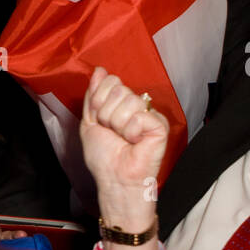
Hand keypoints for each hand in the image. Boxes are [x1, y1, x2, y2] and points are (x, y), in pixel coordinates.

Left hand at [80, 66, 168, 230]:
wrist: (114, 178)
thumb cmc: (104, 157)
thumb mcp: (89, 122)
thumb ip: (93, 96)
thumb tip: (99, 71)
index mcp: (120, 102)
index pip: (111, 81)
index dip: (99, 100)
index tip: (100, 121)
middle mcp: (137, 105)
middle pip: (119, 89)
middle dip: (107, 114)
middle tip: (113, 132)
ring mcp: (149, 114)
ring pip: (129, 101)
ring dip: (118, 124)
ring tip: (123, 138)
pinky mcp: (160, 125)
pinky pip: (140, 115)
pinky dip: (131, 131)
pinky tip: (135, 141)